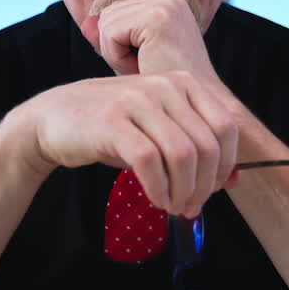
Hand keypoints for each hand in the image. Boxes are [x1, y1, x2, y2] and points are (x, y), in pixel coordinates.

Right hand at [12, 72, 237, 217]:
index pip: (225, 127)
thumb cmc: (111, 128)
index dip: (224, 165)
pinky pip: (150, 162)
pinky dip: (159, 189)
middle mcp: (164, 85)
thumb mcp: (159, 132)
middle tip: (191, 206)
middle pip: (206, 145)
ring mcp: (137, 100)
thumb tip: (235, 180)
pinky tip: (156, 199)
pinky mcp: (113, 121)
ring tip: (173, 206)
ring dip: (183, 191)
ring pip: (182, 155)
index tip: (212, 190)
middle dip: (204, 185)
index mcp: (182, 83)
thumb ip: (196, 150)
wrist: (52, 119)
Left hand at [82, 0, 218, 80]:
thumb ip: (110, 37)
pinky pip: (110, 33)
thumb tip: (86, 22)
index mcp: (168, 0)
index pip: (115, 12)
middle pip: (107, 14)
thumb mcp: (132, 57)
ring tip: (146, 66)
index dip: (119, 44)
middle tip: (146, 66)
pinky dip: (118, 57)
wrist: (196, 108)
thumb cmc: (163, 87)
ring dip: (117, 54)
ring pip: (105, 23)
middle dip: (116, 47)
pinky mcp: (158, 17)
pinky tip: (144, 66)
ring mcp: (166, 4)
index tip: (146, 61)